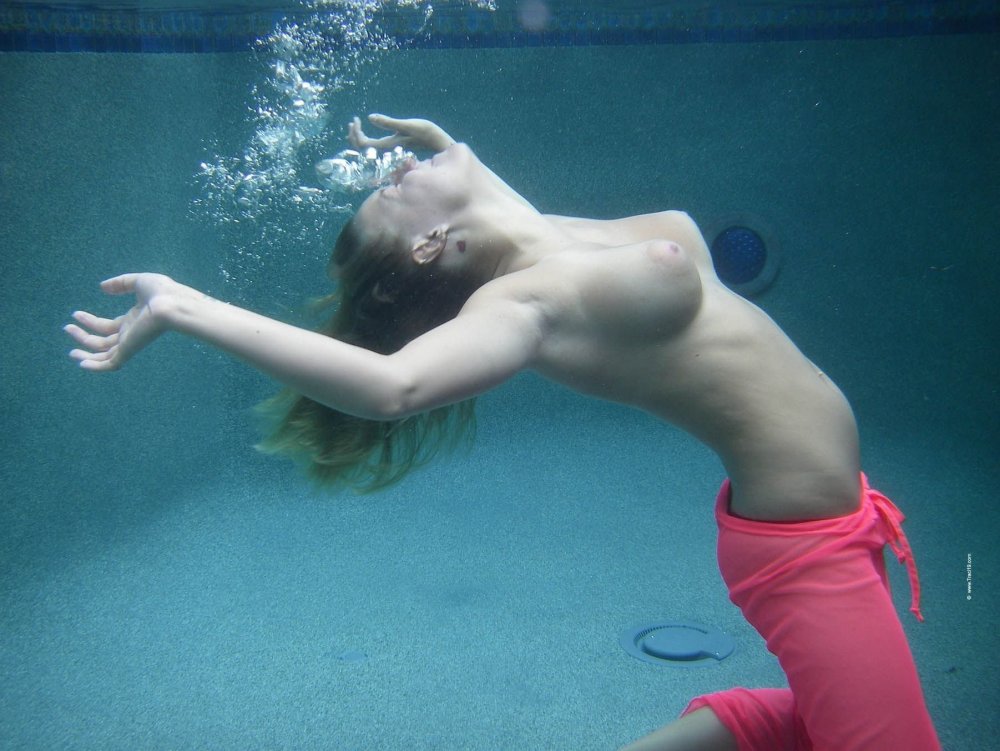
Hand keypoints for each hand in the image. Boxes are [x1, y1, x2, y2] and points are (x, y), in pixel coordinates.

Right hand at [65, 273, 188, 371]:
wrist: (172, 303)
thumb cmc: (161, 291)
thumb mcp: (137, 282)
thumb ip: (120, 284)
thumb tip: (102, 287)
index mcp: (133, 320)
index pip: (108, 326)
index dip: (91, 322)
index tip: (75, 314)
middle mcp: (130, 334)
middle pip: (102, 341)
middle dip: (83, 336)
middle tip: (67, 327)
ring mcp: (129, 342)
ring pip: (103, 354)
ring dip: (86, 353)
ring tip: (70, 350)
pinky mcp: (129, 349)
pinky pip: (111, 363)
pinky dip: (96, 366)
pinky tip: (81, 363)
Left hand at [348, 113, 455, 153]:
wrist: (438, 142)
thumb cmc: (425, 133)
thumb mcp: (407, 125)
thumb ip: (388, 122)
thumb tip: (369, 117)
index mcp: (387, 145)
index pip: (364, 143)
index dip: (356, 133)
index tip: (357, 120)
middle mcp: (386, 149)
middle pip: (362, 148)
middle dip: (354, 135)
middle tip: (353, 121)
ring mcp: (389, 148)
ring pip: (367, 147)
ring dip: (358, 136)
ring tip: (355, 124)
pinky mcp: (393, 145)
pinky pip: (373, 145)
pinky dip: (366, 137)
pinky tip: (364, 129)